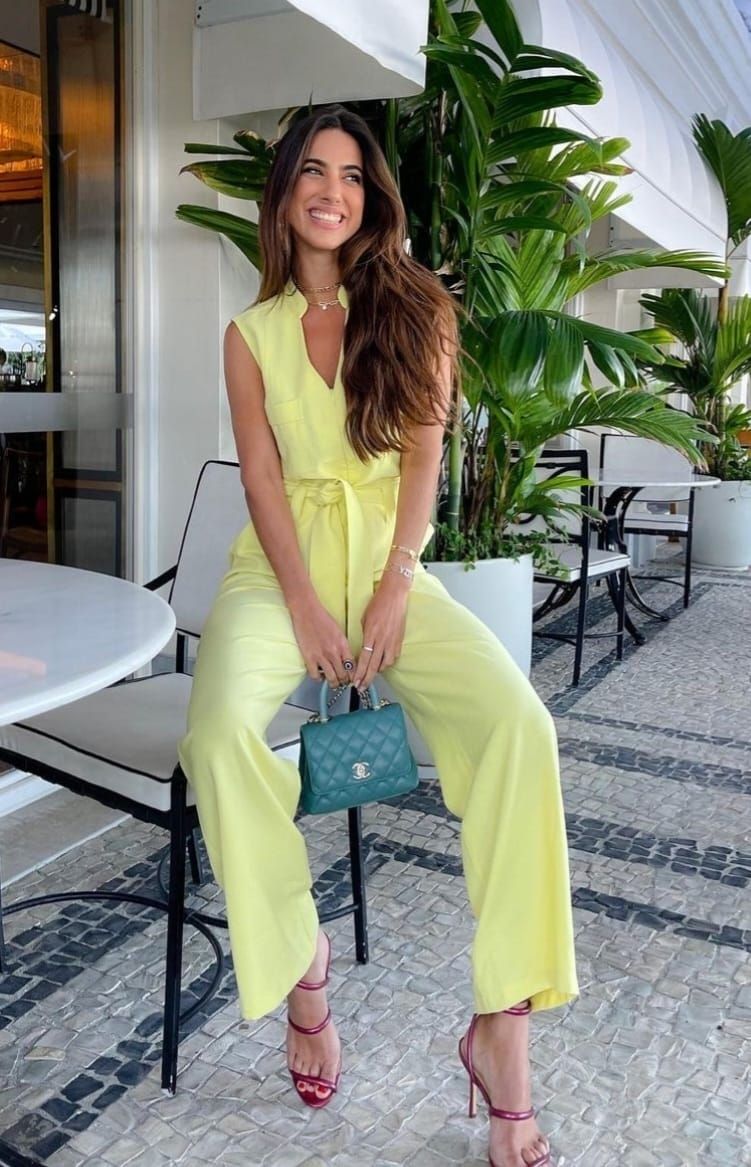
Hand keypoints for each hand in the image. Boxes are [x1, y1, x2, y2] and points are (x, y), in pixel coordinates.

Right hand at [289, 599, 354, 685]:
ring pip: (331, 678)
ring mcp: (321, 656)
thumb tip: (345, 659)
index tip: (353, 678)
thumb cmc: (322, 618)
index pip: (353, 666)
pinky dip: (318, 678)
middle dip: (344, 681)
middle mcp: (334, 652)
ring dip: (334, 683)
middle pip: (343, 675)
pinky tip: (319, 675)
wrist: (306, 611)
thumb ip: (343, 646)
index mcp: (343, 645)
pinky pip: (315, 675)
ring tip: (333, 683)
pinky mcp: (309, 657)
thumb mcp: (339, 632)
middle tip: (343, 682)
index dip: (354, 675)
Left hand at [353, 574, 408, 688]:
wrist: (395, 595)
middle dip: (367, 678)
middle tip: (361, 687)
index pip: (364, 659)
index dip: (359, 672)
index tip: (355, 681)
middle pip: (374, 666)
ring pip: (385, 663)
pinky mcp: (400, 640)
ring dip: (377, 670)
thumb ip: (364, 635)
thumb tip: (363, 646)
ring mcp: (392, 641)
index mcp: (371, 634)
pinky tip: (383, 663)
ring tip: (371, 673)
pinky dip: (387, 662)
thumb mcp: (365, 618)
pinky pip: (393, 656)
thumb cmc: (378, 603)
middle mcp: (382, 640)